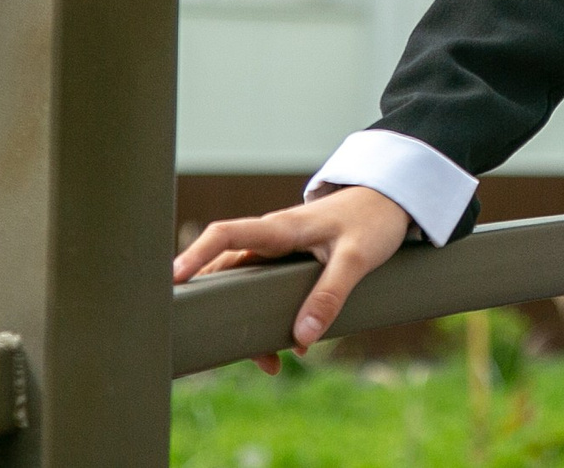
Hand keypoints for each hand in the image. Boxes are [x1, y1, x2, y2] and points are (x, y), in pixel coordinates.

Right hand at [172, 187, 411, 373]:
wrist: (390, 201)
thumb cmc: (372, 221)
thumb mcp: (355, 259)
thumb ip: (329, 294)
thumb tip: (302, 338)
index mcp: (280, 228)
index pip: (226, 234)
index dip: (195, 255)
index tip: (173, 280)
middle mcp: (272, 238)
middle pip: (227, 271)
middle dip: (218, 308)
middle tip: (217, 345)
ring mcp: (279, 250)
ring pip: (245, 286)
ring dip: (249, 322)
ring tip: (268, 361)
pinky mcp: (290, 262)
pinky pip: (266, 291)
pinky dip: (272, 320)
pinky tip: (292, 348)